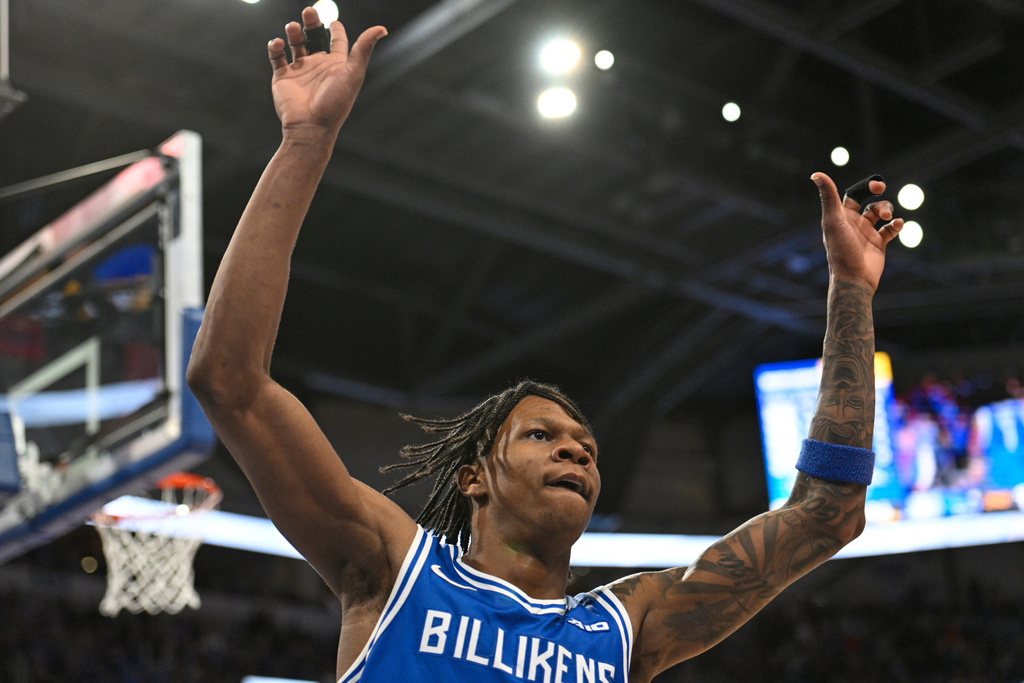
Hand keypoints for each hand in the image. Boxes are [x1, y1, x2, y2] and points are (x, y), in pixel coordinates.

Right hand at [267, 7, 386, 138]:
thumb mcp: (353, 73)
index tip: (334, 21)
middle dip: (311, 23)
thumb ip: (364, 49)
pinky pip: (276, 57)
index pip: (337, 42)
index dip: (337, 30)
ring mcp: (300, 71)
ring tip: (292, 27)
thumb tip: (382, 29)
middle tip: (309, 11)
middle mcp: (318, 67)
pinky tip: (279, 43)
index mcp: (336, 66)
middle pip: (314, 37)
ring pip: (295, 44)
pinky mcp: (282, 77)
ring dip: (294, 33)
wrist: (311, 125)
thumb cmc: (335, 103)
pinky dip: (275, 47)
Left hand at [811, 172, 903, 293]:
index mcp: (841, 217)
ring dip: (887, 209)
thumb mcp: (833, 221)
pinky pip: (891, 229)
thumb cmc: (841, 250)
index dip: (865, 185)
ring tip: (887, 217)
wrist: (854, 279)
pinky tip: (896, 225)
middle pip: (869, 201)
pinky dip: (896, 224)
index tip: (876, 185)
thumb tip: (815, 173)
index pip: (854, 194)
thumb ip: (827, 197)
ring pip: (881, 213)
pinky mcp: (879, 244)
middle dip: (878, 194)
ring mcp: (867, 233)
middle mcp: (854, 223)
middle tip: (881, 189)